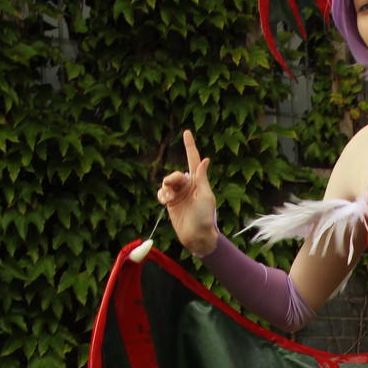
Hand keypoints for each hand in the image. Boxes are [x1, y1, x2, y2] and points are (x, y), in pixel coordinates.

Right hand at [157, 129, 218, 256]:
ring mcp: (179, 194)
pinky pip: (162, 192)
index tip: (186, 132)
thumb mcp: (206, 196)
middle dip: (173, 178)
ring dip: (166, 188)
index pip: (193, 160)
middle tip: (173, 185)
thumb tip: (205, 159)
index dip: (190, 146)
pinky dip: (162, 194)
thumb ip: (201, 178)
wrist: (196, 236)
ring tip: (169, 198)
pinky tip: (165, 201)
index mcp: (199, 182)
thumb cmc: (205, 216)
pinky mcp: (171, 203)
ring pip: (167, 182)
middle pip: (176, 173)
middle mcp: (188, 186)